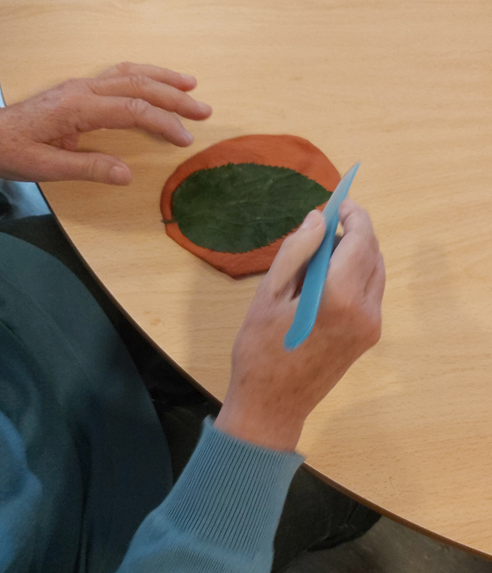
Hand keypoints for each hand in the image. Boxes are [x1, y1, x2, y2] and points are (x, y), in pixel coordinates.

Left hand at [0, 62, 211, 184]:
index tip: (185, 138)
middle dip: (174, 97)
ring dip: (163, 78)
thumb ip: (88, 169)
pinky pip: (118, 74)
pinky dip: (144, 75)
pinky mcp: (81, 90)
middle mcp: (83, 90)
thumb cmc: (14, 151)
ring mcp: (82, 86)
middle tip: (203, 110)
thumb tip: (127, 174)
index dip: (163, 122)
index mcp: (77, 108)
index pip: (131, 109)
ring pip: (130, 72)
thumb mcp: (47, 167)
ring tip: (191, 84)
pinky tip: (157, 80)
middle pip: (138, 85)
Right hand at [215, 200, 384, 450]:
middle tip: (325, 225)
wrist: (272, 405)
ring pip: (375, 273)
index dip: (354, 214)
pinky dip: (356, 275)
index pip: (361, 240)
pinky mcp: (368, 338)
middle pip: (373, 254)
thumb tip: (318, 218)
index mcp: (340, 297)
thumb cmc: (260, 349)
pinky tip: (328, 281)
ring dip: (357, 253)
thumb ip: (297, 251)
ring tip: (322, 253)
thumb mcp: (269, 294)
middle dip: (355, 232)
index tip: (338, 202)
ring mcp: (371, 327)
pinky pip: (371, 293)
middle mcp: (366, 311)